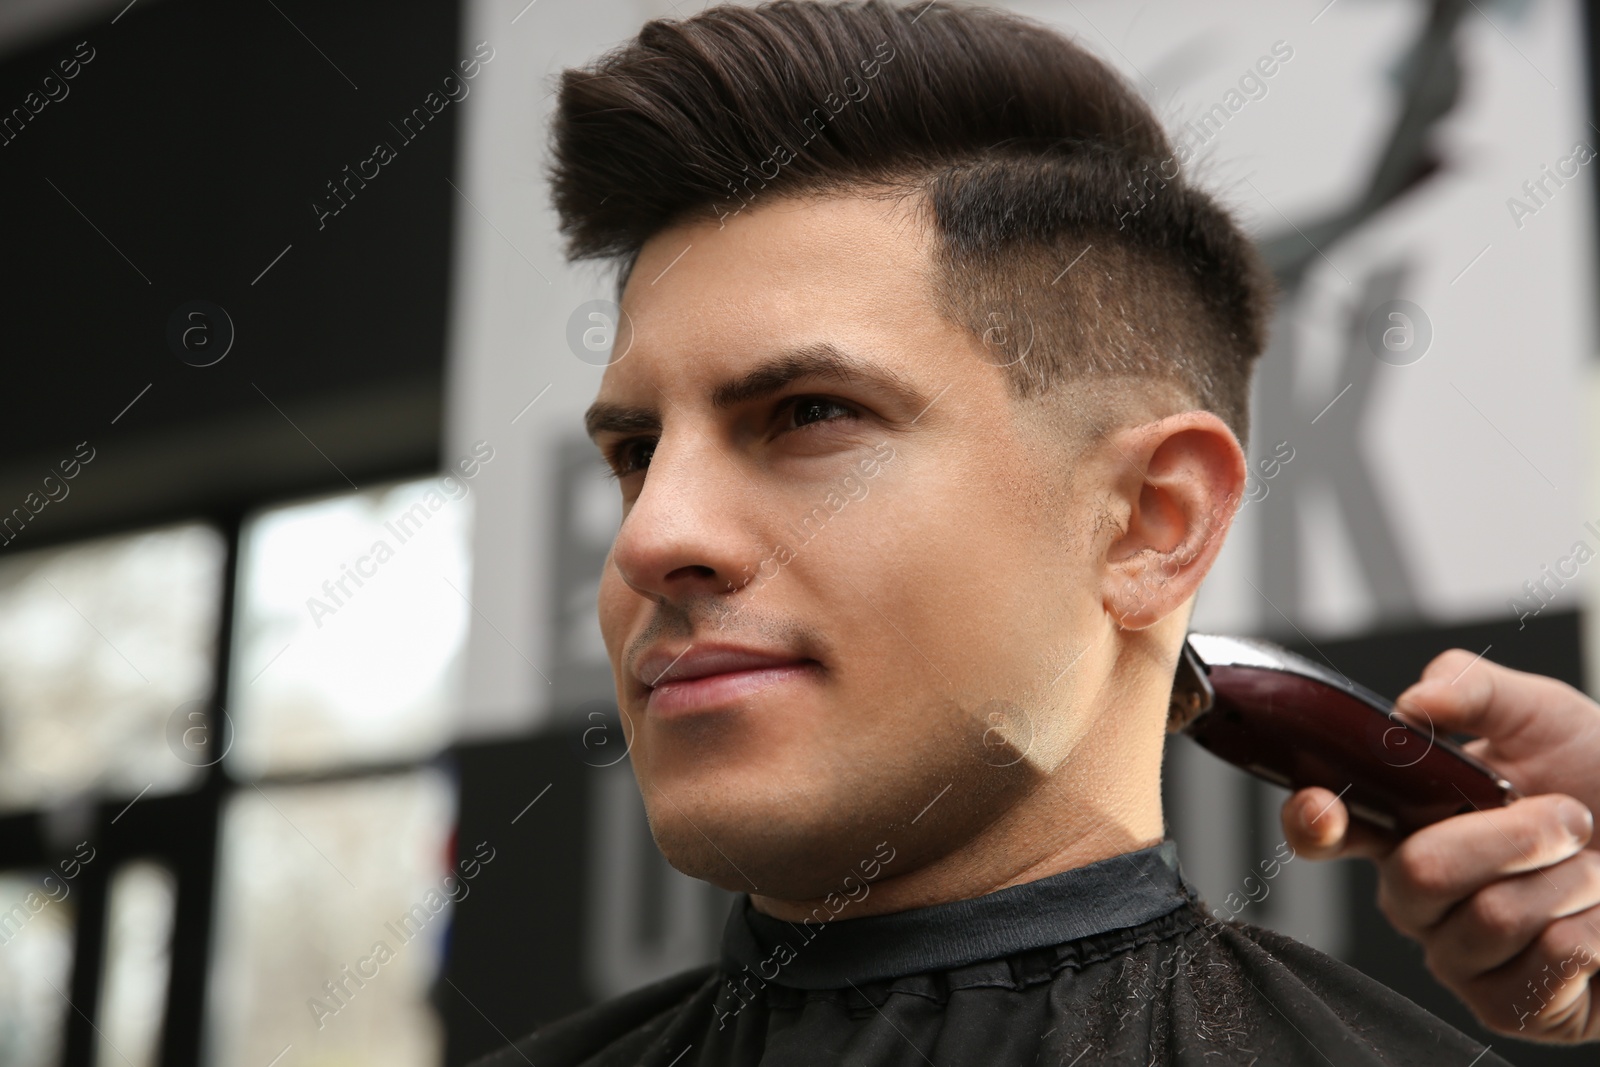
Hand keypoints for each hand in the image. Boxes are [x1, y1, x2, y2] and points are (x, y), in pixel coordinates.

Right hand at [1280, 648, 1599, 1041]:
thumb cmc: (1597, 783)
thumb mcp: (1539, 713)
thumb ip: (1470, 687)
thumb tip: (1414, 703)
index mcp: (1403, 823)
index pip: (1324, 829)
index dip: (1311, 821)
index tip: (1324, 807)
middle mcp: (1415, 892)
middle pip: (1419, 873)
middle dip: (1513, 836)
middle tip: (1567, 818)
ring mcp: (1455, 954)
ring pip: (1490, 919)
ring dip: (1568, 881)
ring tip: (1589, 869)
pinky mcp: (1506, 1005)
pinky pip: (1544, 963)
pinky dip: (1594, 929)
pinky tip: (1596, 919)